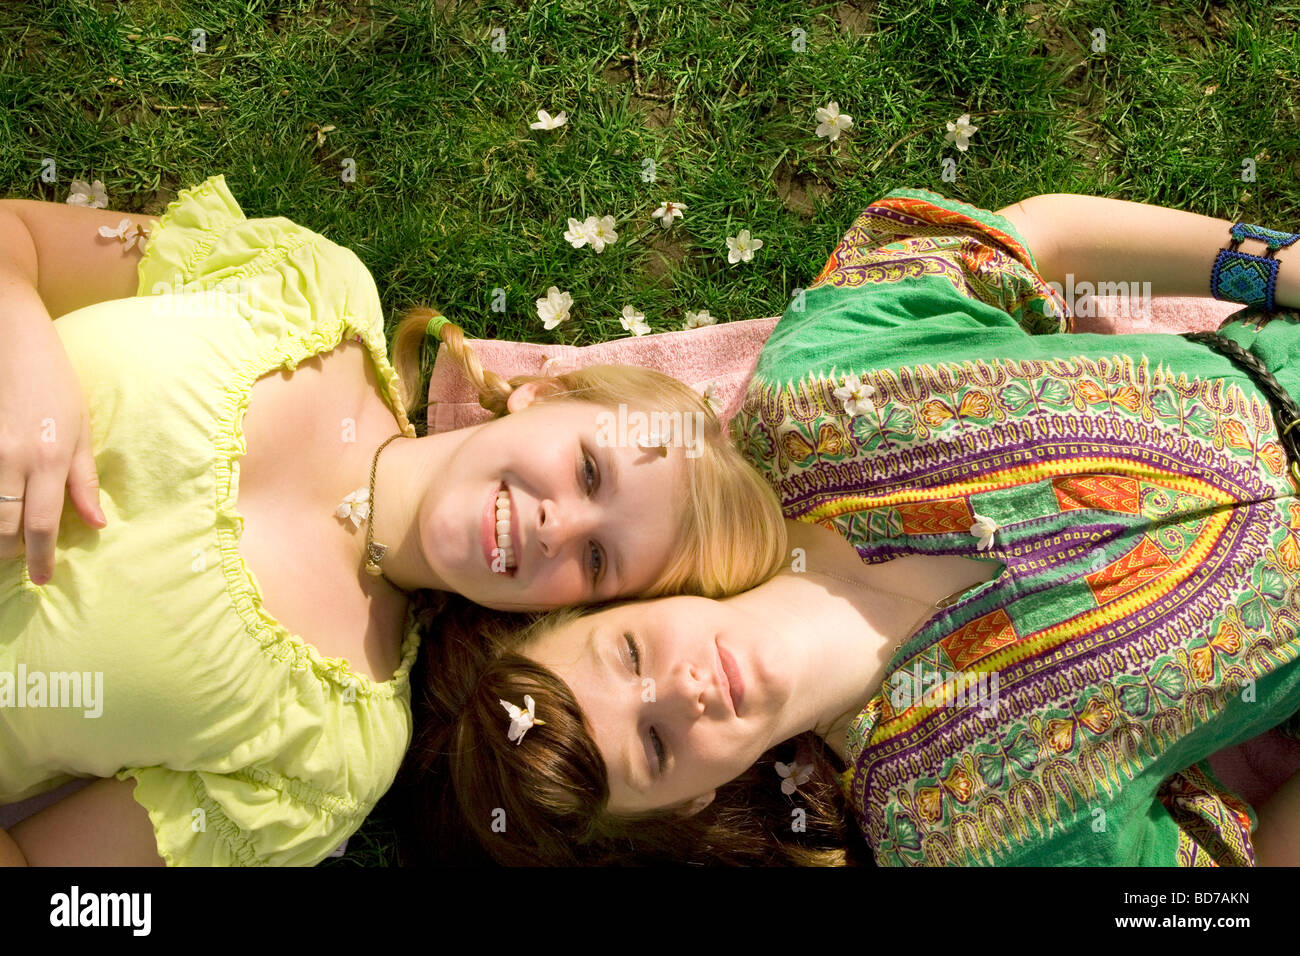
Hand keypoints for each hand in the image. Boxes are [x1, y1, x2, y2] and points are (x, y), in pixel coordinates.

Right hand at [0, 314, 104, 583]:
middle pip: (3, 527)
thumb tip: (97, 523)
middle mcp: (11, 460)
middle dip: (11, 552)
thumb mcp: (80, 427)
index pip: (43, 525)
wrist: (9, 336)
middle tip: (22, 561)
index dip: (42, 558)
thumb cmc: (53, 380)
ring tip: (5, 544)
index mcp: (49, 459)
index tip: (43, 579)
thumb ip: (84, 479)